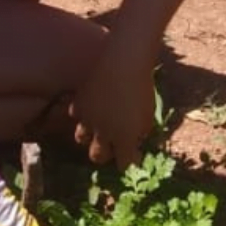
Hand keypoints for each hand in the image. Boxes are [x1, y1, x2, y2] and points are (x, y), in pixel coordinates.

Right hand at [68, 33, 157, 168]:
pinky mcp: (79, 103)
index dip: (129, 161)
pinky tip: (91, 108)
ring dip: (90, 136)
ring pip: (81, 138)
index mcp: (125, 139)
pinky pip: (76, 115)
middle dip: (105, 154)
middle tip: (113, 145)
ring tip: (98, 128)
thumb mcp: (148, 114)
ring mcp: (88, 119)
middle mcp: (103, 134)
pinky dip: (83, 114)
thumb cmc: (143, 87)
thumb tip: (135, 140)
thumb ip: (140, 131)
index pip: (125, 164)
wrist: (125, 62)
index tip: (133, 155)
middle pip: (98, 156)